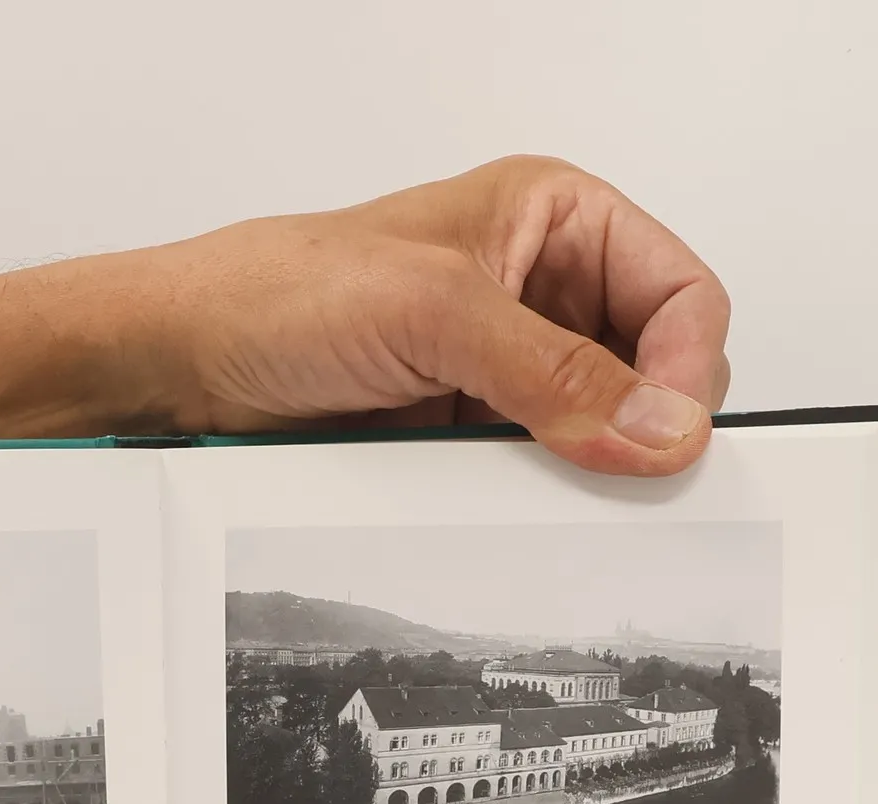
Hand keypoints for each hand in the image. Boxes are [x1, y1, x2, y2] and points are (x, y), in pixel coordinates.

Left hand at [133, 156, 730, 473]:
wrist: (190, 362)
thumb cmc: (281, 293)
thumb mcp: (434, 313)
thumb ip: (553, 372)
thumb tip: (656, 427)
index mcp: (553, 220)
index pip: (681, 294)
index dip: (687, 368)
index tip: (665, 436)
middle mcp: (539, 291)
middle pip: (652, 371)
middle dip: (646, 426)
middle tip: (624, 478)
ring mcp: (504, 369)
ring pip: (599, 433)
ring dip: (591, 470)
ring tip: (560, 490)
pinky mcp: (467, 432)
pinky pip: (538, 474)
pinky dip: (541, 499)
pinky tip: (520, 509)